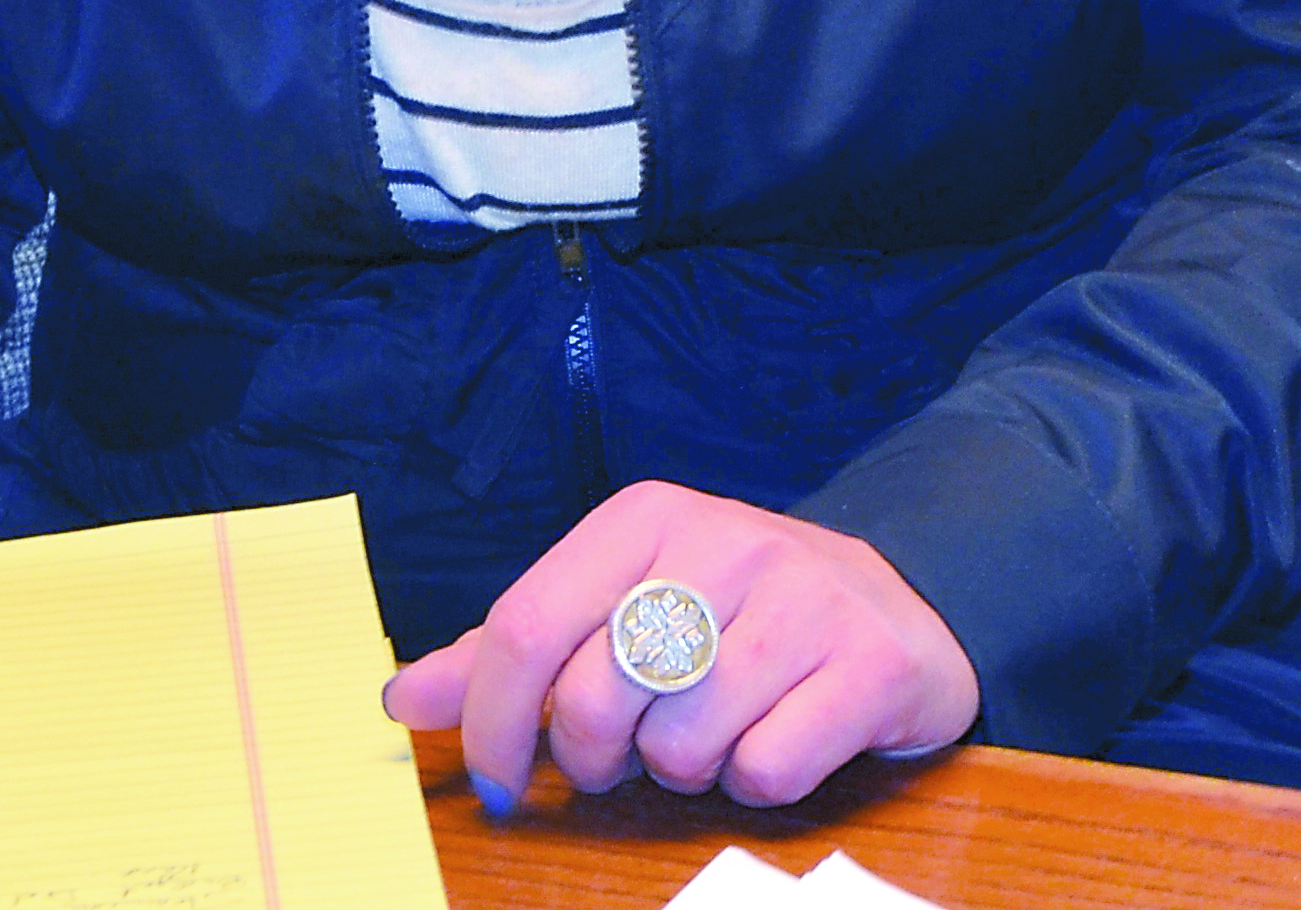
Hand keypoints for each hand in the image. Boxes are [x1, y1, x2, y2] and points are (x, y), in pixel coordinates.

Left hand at [385, 482, 976, 813]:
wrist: (898, 605)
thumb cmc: (736, 613)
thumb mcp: (624, 601)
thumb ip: (515, 651)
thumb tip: (402, 700)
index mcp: (647, 516)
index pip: (525, 624)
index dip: (489, 720)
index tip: (496, 779)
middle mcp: (726, 541)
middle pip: (592, 697)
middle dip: (592, 758)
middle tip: (625, 753)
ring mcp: (804, 600)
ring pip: (679, 744)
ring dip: (682, 770)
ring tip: (713, 731)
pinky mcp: (869, 664)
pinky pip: (765, 771)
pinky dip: (756, 782)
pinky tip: (777, 738)